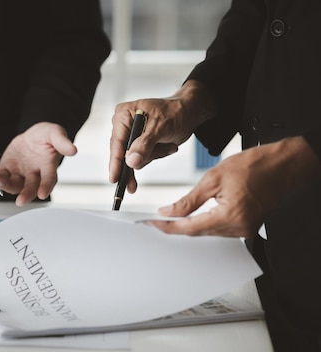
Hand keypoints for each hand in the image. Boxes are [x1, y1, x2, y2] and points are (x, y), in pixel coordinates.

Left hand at [0, 122, 76, 205]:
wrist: (33, 135)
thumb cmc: (46, 136)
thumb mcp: (55, 133)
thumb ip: (62, 141)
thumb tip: (73, 150)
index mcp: (48, 166)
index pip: (49, 179)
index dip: (46, 186)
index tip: (43, 194)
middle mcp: (35, 174)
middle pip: (31, 187)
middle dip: (26, 194)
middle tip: (21, 201)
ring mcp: (21, 173)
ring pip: (15, 185)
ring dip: (7, 186)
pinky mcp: (9, 170)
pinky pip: (3, 177)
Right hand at [109, 80, 215, 192]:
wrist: (189, 112)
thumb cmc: (176, 111)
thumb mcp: (160, 127)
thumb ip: (144, 145)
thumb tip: (131, 161)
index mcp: (124, 115)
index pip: (116, 142)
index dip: (115, 162)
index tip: (114, 178)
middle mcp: (125, 125)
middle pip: (122, 153)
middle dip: (138, 161)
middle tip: (132, 185)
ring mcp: (132, 135)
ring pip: (135, 159)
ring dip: (154, 155)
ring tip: (169, 145)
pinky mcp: (140, 144)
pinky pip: (144, 158)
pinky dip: (158, 155)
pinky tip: (168, 147)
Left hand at [150, 137, 320, 236]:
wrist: (284, 164)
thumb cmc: (255, 165)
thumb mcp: (214, 178)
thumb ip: (189, 199)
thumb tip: (169, 212)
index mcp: (230, 216)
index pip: (190, 227)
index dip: (168, 227)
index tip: (151, 224)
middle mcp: (239, 228)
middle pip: (198, 233)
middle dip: (176, 226)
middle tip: (154, 221)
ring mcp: (246, 229)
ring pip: (208, 232)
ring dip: (189, 225)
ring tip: (169, 218)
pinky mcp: (248, 226)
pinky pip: (220, 229)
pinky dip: (204, 223)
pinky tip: (192, 217)